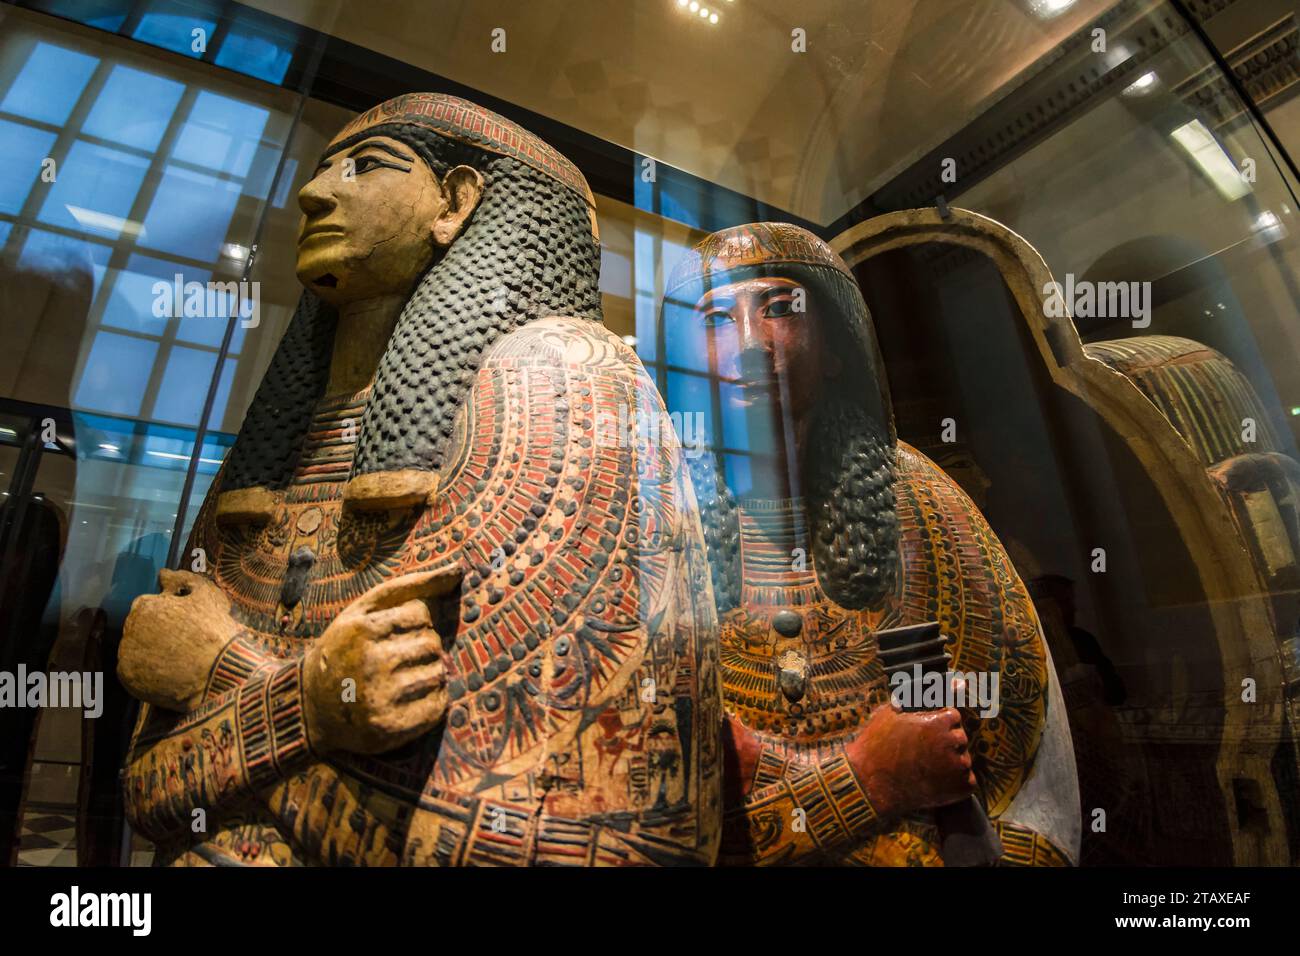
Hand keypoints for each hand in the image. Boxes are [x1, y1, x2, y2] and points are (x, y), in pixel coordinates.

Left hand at [119, 570, 238, 711]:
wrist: (219, 673)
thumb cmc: (215, 632)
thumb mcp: (206, 597)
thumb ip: (182, 580)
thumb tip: (163, 573)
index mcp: (145, 606)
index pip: (148, 607)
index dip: (167, 615)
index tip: (183, 626)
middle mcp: (129, 629)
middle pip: (140, 629)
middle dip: (157, 633)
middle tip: (183, 644)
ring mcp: (127, 655)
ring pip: (137, 650)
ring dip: (151, 652)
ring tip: (178, 660)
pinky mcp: (129, 679)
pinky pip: (135, 673)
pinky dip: (148, 673)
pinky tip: (170, 673)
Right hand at [303, 569, 460, 754]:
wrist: (310, 707)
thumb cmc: (345, 649)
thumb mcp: (364, 611)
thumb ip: (411, 585)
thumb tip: (459, 570)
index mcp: (362, 630)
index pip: (420, 614)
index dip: (412, 624)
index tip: (391, 635)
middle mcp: (371, 663)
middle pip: (432, 643)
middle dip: (422, 649)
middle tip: (395, 660)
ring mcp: (381, 698)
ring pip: (439, 673)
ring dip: (429, 675)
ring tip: (401, 681)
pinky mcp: (391, 728)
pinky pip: (438, 706)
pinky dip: (432, 702)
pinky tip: (409, 701)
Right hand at [845, 700, 975, 817]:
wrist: (869, 783)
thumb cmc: (877, 745)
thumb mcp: (892, 713)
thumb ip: (921, 695)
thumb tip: (955, 681)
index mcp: (939, 722)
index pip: (953, 717)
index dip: (938, 725)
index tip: (924, 734)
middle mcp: (952, 742)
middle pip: (960, 738)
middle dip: (946, 744)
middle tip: (923, 753)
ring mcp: (958, 766)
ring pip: (963, 760)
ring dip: (950, 764)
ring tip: (925, 769)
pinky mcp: (960, 788)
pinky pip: (967, 782)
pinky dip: (955, 784)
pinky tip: (934, 783)